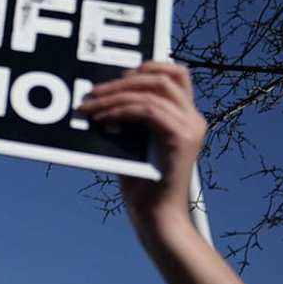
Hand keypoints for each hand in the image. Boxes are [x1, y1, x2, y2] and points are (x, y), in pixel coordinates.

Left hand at [79, 61, 206, 246]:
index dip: (147, 66)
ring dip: (114, 95)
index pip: (177, 74)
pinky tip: (101, 118)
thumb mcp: (132, 144)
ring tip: (89, 106)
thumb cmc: (141, 186)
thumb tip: (100, 100)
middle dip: (123, 79)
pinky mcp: (181, 140)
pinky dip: (120, 110)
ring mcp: (189, 128)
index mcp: (186, 118)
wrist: (157, 217)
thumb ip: (127, 120)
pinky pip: (148, 111)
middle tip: (93, 92)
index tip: (116, 77)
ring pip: (152, 91)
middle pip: (164, 76)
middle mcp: (193, 119)